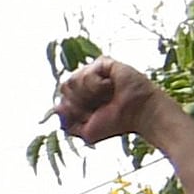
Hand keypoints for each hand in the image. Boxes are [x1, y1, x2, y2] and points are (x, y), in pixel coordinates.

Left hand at [51, 55, 169, 147]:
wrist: (138, 115)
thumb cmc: (117, 123)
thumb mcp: (86, 131)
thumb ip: (67, 122)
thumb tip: (55, 108)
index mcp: (79, 97)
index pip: (61, 101)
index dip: (73, 112)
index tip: (91, 117)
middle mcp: (85, 83)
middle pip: (64, 88)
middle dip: (79, 103)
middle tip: (99, 106)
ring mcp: (94, 71)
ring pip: (73, 80)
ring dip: (89, 94)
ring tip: (107, 96)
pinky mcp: (103, 63)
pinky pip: (87, 73)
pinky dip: (97, 85)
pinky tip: (111, 87)